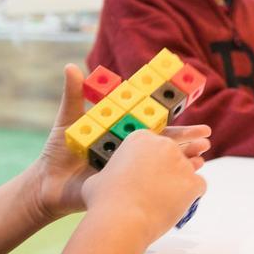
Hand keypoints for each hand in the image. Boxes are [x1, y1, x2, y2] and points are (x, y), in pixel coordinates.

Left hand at [34, 65, 210, 221]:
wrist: (47, 184)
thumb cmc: (58, 151)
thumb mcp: (69, 121)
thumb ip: (74, 96)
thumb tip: (70, 66)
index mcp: (122, 131)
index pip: (151, 120)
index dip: (171, 114)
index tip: (187, 103)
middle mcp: (130, 149)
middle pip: (164, 142)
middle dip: (186, 139)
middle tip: (206, 135)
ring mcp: (131, 169)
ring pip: (162, 163)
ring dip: (184, 159)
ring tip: (202, 155)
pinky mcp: (127, 186)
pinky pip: (152, 184)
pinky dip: (170, 181)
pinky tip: (187, 179)